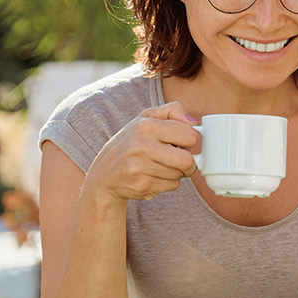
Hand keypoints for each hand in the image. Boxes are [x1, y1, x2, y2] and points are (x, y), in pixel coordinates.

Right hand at [85, 102, 199, 201]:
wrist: (104, 174)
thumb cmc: (130, 143)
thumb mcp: (145, 118)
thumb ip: (171, 111)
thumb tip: (193, 122)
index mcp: (145, 125)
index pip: (189, 135)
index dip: (191, 141)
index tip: (183, 143)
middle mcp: (142, 146)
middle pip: (187, 160)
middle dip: (189, 162)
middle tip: (181, 161)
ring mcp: (141, 167)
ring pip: (180, 174)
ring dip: (176, 173)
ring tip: (160, 166)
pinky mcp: (142, 185)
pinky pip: (172, 186)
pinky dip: (167, 183)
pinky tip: (154, 176)